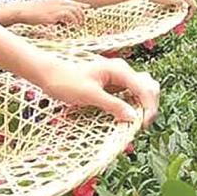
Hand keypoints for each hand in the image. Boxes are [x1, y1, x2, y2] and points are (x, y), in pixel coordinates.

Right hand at [23, 0, 90, 26]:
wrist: (21, 10)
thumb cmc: (30, 11)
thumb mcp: (43, 8)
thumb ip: (53, 11)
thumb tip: (60, 19)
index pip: (72, 1)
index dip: (81, 5)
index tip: (88, 7)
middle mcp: (58, 1)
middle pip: (76, 6)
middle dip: (82, 14)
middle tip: (83, 21)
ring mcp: (56, 7)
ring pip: (74, 10)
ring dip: (79, 18)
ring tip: (79, 25)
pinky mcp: (54, 14)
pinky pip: (69, 16)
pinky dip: (73, 21)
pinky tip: (72, 26)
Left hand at [35, 54, 159, 129]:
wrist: (48, 74)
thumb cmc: (65, 81)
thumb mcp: (89, 95)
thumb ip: (112, 105)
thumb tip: (134, 117)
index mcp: (118, 70)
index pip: (145, 88)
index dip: (148, 108)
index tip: (142, 125)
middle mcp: (121, 71)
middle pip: (148, 87)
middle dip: (149, 106)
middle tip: (141, 125)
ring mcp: (117, 77)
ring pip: (140, 90)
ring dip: (142, 105)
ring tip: (135, 122)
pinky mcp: (111, 84)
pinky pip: (129, 94)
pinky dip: (132, 104)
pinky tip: (126, 116)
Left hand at [144, 0, 196, 17]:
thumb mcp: (169, 0)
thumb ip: (179, 3)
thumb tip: (187, 7)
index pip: (193, 5)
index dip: (190, 15)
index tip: (182, 20)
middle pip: (189, 4)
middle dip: (185, 12)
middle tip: (178, 20)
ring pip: (183, 2)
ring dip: (180, 9)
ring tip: (172, 15)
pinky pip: (178, 0)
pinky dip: (176, 6)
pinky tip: (169, 9)